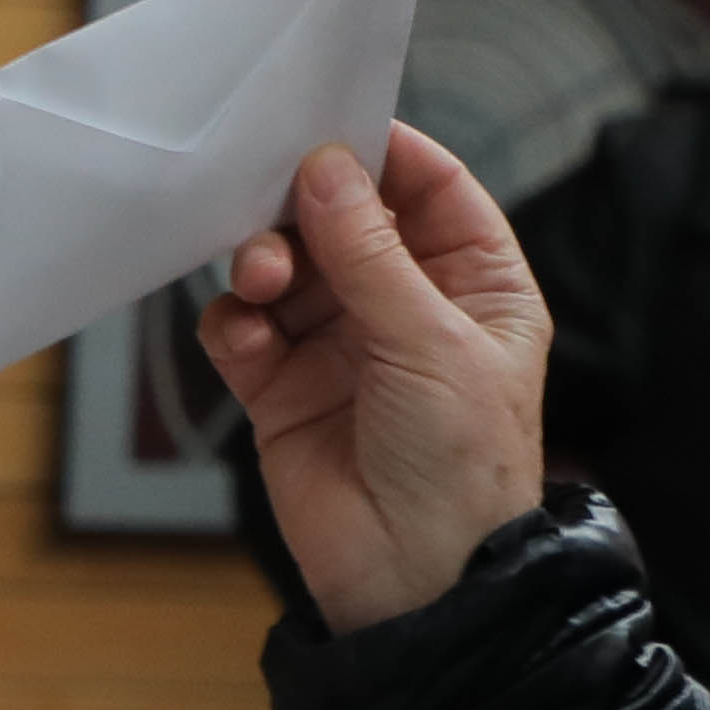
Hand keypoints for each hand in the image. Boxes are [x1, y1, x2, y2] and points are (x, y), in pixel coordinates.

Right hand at [191, 128, 553, 631]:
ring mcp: (340, 347)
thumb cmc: (462, 467)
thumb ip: (371, 255)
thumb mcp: (432, 344)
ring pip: (285, 268)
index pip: (429, 188)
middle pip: (342, 218)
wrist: (415, 582)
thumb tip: (327, 169)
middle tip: (272, 203)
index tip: (329, 126)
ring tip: (260, 282)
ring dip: (263, 262)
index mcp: (474, 284)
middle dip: (303, 208)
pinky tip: (245, 339)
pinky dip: (235, 324)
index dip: (383, 153)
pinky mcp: (282, 389)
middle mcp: (405, 306)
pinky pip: (243, 331)